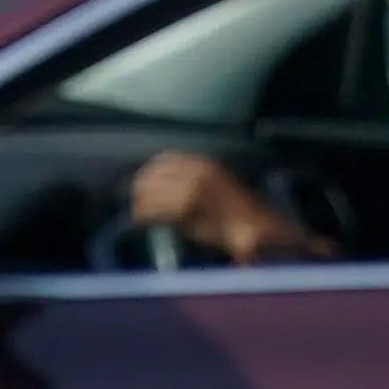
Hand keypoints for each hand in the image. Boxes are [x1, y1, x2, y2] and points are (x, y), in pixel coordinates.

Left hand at [127, 149, 316, 263]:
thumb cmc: (233, 212)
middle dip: (140, 188)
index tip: (139, 185)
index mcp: (203, 164)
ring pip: (152, 192)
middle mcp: (196, 170)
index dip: (148, 173)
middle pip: (154, 174)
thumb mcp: (212, 186)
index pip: (163, 160)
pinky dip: (145, 215)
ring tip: (137, 214)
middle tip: (134, 202)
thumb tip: (158, 189)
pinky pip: (157, 209)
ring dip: (140, 203)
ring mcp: (192, 188)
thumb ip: (187, 184)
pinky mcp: (188, 207)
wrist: (254, 228)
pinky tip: (142, 222)